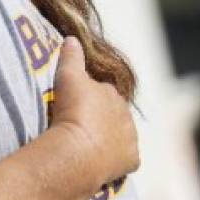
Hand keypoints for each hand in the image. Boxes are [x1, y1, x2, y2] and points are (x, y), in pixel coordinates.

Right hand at [50, 37, 138, 187]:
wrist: (79, 149)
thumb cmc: (73, 111)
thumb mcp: (68, 77)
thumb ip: (71, 57)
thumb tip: (72, 38)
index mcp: (113, 94)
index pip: (101, 92)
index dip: (87, 97)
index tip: (73, 103)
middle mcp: (126, 116)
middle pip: (112, 115)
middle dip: (99, 117)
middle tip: (77, 124)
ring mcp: (130, 140)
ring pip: (119, 136)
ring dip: (106, 138)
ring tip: (84, 144)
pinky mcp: (130, 161)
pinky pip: (123, 159)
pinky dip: (112, 158)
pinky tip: (96, 160)